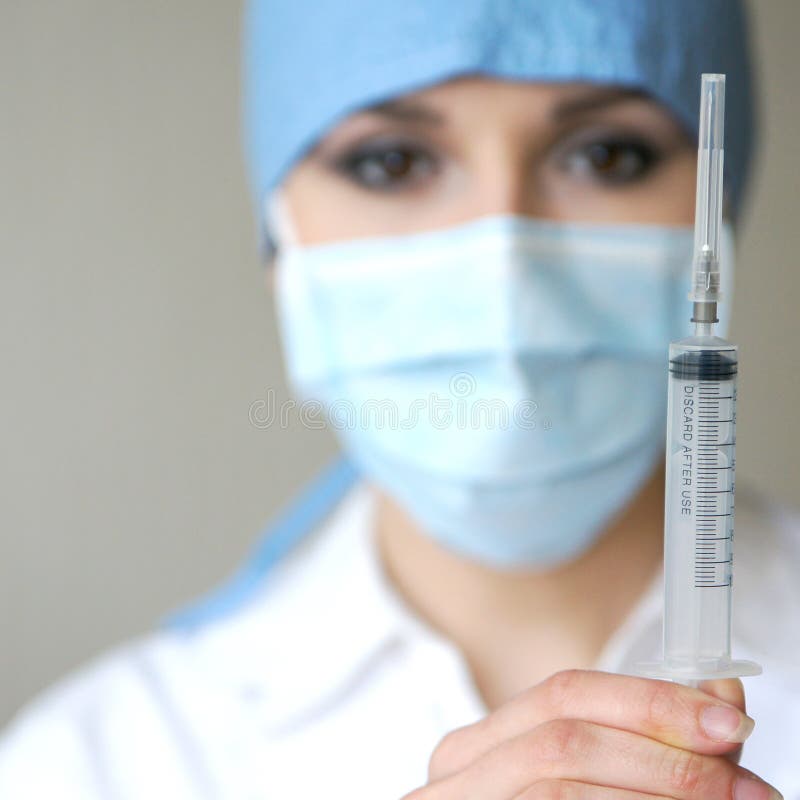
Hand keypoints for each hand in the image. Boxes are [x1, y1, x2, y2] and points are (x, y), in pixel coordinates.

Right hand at [403, 670, 781, 798]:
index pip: (564, 692)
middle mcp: (457, 773)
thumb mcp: (581, 785)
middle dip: (665, 755)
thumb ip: (648, 744)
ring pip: (563, 787)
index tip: (728, 717)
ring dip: (659, 793)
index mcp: (477, 745)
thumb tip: (721, 694)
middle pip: (566, 739)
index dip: (649, 699)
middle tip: (746, 785)